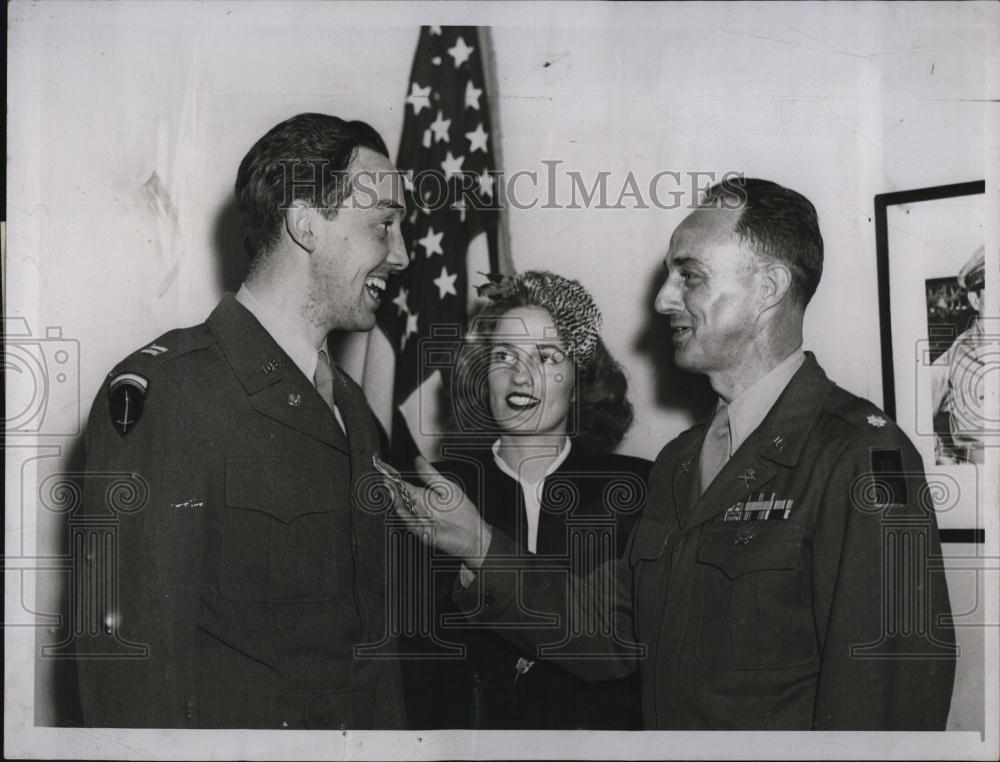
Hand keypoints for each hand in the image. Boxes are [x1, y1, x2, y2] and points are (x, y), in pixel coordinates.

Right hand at [376, 455, 492, 566]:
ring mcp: (419, 521)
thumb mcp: (447, 488)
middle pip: (400, 497)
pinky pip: (411, 524)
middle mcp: (419, 508)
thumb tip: (418, 460)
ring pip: (403, 510)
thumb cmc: (463, 512)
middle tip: (385, 480)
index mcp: (423, 497)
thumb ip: (430, 475)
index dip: (394, 477)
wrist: (473, 533)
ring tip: (392, 490)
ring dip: (396, 501)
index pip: (404, 485)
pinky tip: (402, 508)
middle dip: (391, 489)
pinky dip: (406, 516)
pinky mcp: (423, 533)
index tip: (384, 468)